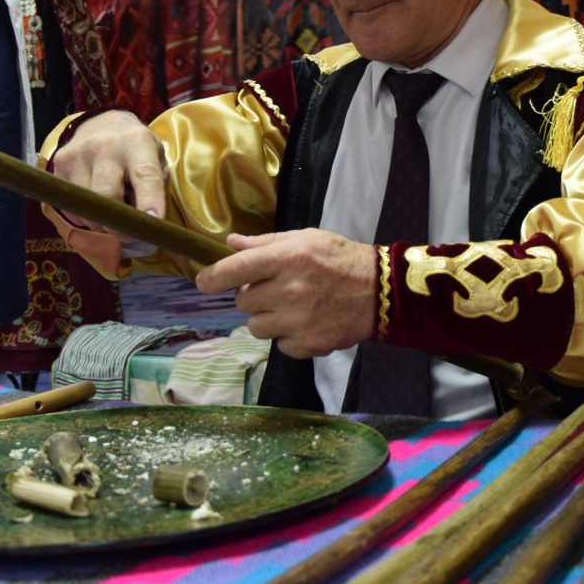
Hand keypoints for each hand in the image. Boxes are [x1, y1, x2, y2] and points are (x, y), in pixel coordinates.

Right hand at [48, 110, 167, 240]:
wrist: (101, 123)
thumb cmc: (135, 150)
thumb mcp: (155, 159)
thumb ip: (154, 188)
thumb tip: (144, 223)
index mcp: (138, 143)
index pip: (145, 175)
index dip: (149, 201)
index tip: (152, 222)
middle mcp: (106, 146)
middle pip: (107, 194)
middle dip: (117, 224)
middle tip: (126, 235)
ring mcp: (79, 153)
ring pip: (86, 205)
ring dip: (99, 222)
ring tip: (110, 216)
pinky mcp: (60, 163)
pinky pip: (70, 205)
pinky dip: (84, 216)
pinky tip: (94, 206)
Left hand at [195, 230, 377, 358]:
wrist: (381, 292)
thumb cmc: (340, 259)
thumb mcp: (306, 239)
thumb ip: (266, 243)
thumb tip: (230, 244)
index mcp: (288, 258)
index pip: (235, 270)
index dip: (212, 278)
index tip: (202, 282)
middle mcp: (290, 290)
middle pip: (242, 302)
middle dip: (252, 296)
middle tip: (274, 289)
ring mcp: (299, 320)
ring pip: (255, 327)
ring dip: (266, 318)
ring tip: (290, 307)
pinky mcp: (308, 344)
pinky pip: (279, 344)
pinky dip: (287, 336)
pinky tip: (306, 322)